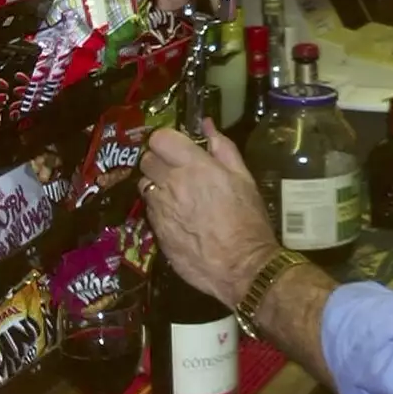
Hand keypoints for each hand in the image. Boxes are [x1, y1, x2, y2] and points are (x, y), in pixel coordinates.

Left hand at [138, 121, 277, 305]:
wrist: (242, 267)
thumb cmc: (249, 221)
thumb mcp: (245, 180)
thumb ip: (223, 149)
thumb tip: (206, 125)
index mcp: (195, 166)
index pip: (160, 138)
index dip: (167, 141)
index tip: (177, 148)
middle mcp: (172, 184)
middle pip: (146, 159)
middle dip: (159, 161)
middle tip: (176, 171)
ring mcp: (160, 209)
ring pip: (144, 184)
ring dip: (155, 185)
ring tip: (175, 195)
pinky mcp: (156, 231)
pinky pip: (149, 209)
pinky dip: (158, 208)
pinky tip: (176, 217)